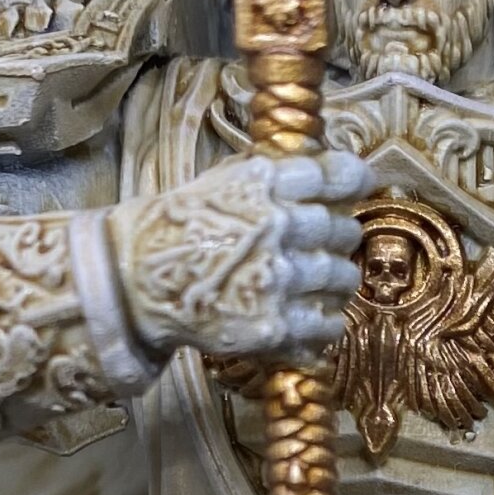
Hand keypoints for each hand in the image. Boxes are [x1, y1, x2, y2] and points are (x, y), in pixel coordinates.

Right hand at [110, 151, 372, 361]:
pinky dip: (326, 322)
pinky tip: (314, 318)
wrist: (132, 280)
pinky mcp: (272, 324)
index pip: (337, 175)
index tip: (361, 185)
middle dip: (339, 237)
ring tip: (323, 283)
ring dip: (337, 280)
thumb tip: (328, 170)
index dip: (355, 180)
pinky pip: (326, 323)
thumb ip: (275, 175)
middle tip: (328, 244)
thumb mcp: (224, 180)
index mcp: (266, 182)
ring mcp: (277, 276)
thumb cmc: (180, 224)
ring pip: (341, 277)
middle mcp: (278, 224)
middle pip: (342, 229)